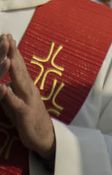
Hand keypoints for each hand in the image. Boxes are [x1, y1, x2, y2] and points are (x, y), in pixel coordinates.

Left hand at [0, 34, 56, 160]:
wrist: (44, 138)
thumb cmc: (28, 120)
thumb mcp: (16, 101)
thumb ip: (9, 89)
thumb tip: (2, 78)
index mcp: (24, 86)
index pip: (17, 65)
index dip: (11, 51)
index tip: (6, 36)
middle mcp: (28, 89)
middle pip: (18, 68)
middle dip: (12, 53)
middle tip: (6, 36)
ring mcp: (28, 100)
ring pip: (19, 81)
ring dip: (12, 68)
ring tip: (6, 56)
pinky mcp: (25, 113)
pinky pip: (15, 103)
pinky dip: (8, 95)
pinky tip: (2, 87)